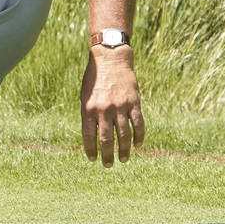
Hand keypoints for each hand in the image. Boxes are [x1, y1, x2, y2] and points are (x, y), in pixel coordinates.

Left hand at [80, 46, 144, 166]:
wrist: (110, 58)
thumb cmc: (95, 78)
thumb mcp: (85, 96)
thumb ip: (88, 115)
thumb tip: (92, 136)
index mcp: (89, 109)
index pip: (89, 137)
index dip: (91, 150)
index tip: (93, 159)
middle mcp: (104, 110)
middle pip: (107, 140)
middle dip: (107, 156)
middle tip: (108, 165)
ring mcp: (120, 107)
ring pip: (124, 136)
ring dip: (124, 150)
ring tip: (124, 159)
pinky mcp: (134, 102)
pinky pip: (138, 124)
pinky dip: (139, 137)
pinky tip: (138, 145)